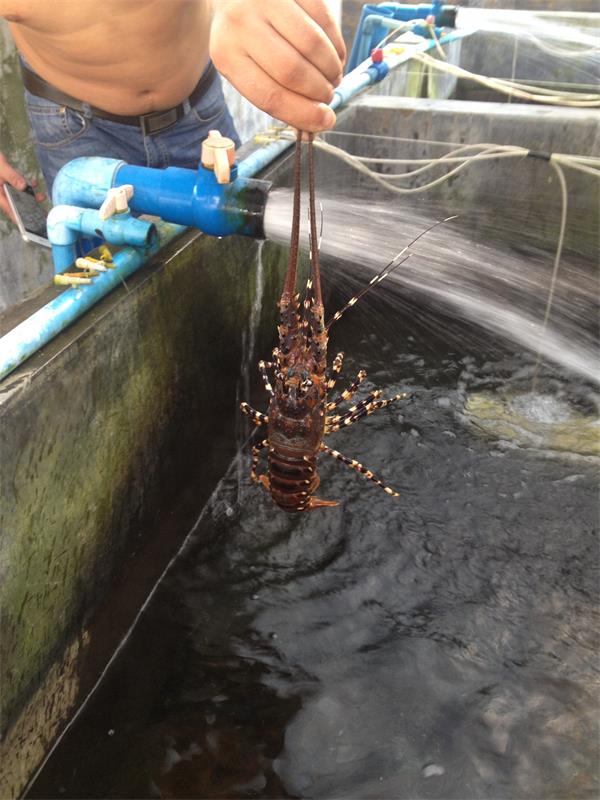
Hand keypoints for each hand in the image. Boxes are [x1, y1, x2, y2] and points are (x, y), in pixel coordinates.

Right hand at [0, 152, 44, 223]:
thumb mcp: (1, 167)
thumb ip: (12, 176)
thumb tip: (23, 186)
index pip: (11, 211)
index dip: (21, 220)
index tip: (32, 226)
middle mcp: (3, 195)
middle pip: (18, 206)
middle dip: (30, 210)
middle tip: (43, 214)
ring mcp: (7, 190)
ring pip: (21, 197)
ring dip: (32, 197)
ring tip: (42, 196)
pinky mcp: (11, 183)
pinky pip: (21, 187)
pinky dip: (28, 186)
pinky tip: (35, 183)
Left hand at [210, 0, 345, 131]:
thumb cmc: (245, 37)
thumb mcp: (246, 66)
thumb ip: (276, 93)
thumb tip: (315, 123)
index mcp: (226, 54)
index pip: (269, 96)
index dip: (302, 114)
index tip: (325, 121)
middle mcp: (241, 23)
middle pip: (292, 71)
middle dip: (319, 92)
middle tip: (328, 96)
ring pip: (312, 45)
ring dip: (331, 69)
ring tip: (333, 78)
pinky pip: (324, 18)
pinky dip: (336, 44)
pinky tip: (335, 55)